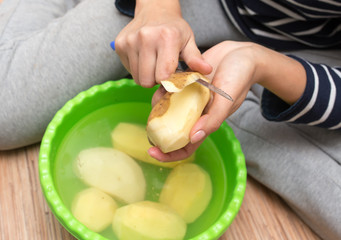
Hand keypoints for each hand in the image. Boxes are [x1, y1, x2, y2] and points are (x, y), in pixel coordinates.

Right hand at [114, 0, 211, 86]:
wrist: (155, 11)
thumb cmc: (174, 29)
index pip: (163, 75)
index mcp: (166, 37)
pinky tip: (144, 58)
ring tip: (153, 63)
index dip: (168, 81)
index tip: (172, 75)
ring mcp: (130, 41)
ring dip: (146, 76)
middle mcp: (145, 37)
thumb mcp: (189, 41)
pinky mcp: (119, 44)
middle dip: (155, 80)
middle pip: (147, 80)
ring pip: (137, 78)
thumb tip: (207, 71)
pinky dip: (137, 69)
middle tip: (162, 70)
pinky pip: (128, 70)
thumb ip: (195, 58)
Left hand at [148, 41, 305, 160]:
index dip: (170, 154)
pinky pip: (169, 90)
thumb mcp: (228, 100)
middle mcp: (195, 113)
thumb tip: (194, 137)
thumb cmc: (240, 78)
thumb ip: (213, 119)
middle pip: (172, 129)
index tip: (153, 151)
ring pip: (167, 109)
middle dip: (157, 130)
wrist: (241, 53)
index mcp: (206, 122)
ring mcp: (189, 99)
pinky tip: (163, 83)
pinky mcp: (185, 84)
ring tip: (159, 96)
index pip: (186, 146)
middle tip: (149, 123)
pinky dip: (164, 89)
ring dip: (159, 107)